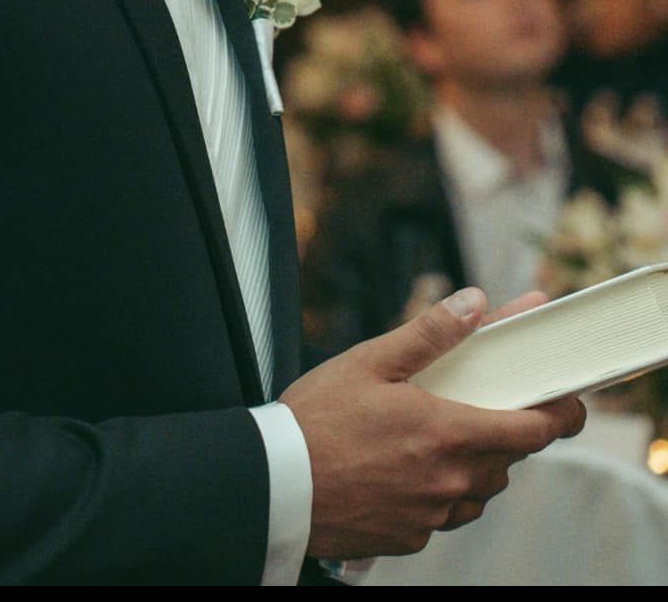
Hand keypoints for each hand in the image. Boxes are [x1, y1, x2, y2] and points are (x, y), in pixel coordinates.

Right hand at [281, 286, 584, 560]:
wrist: (275, 486)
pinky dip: (440, 491)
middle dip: (502, 428)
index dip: (559, 414)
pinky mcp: (410, 538)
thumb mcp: (369, 361)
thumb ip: (429, 333)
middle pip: (507, 458)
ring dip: (473, 462)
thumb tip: (475, 303)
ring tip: (434, 434)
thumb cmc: (315, 422)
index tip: (566, 400)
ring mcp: (431, 516)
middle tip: (475, 401)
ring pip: (479, 489)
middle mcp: (449, 481)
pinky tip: (407, 467)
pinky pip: (446, 514)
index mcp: (446, 433)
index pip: (533, 430)